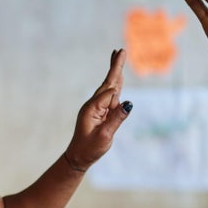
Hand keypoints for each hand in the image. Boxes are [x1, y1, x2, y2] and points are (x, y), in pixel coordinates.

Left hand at [64, 48, 129, 169]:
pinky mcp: (100, 112)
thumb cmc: (90, 148)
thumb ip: (116, 119)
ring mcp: (96, 107)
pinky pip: (110, 96)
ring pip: (110, 87)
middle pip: (108, 82)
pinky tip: (118, 77)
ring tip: (118, 56)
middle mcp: (93, 104)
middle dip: (115, 66)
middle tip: (120, 50)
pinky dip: (116, 84)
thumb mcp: (104, 136)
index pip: (109, 95)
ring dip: (116, 72)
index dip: (116, 100)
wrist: (78, 157)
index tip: (116, 115)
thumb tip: (128, 103)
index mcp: (92, 108)